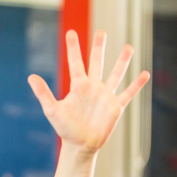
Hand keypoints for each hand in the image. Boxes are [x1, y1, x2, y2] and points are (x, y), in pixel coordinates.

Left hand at [28, 30, 150, 152]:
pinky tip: (145, 74)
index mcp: (78, 86)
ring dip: (122, 61)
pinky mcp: (116, 107)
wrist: (80, 145)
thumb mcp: (52, 110)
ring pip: (116, 74)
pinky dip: (136, 85)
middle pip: (97, 62)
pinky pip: (128, 93)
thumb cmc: (65, 129)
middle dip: (99, 47)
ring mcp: (105, 96)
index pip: (75, 62)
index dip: (73, 47)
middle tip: (101, 31)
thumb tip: (31, 76)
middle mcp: (93, 87)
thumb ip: (43, 93)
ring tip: (129, 47)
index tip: (71, 32)